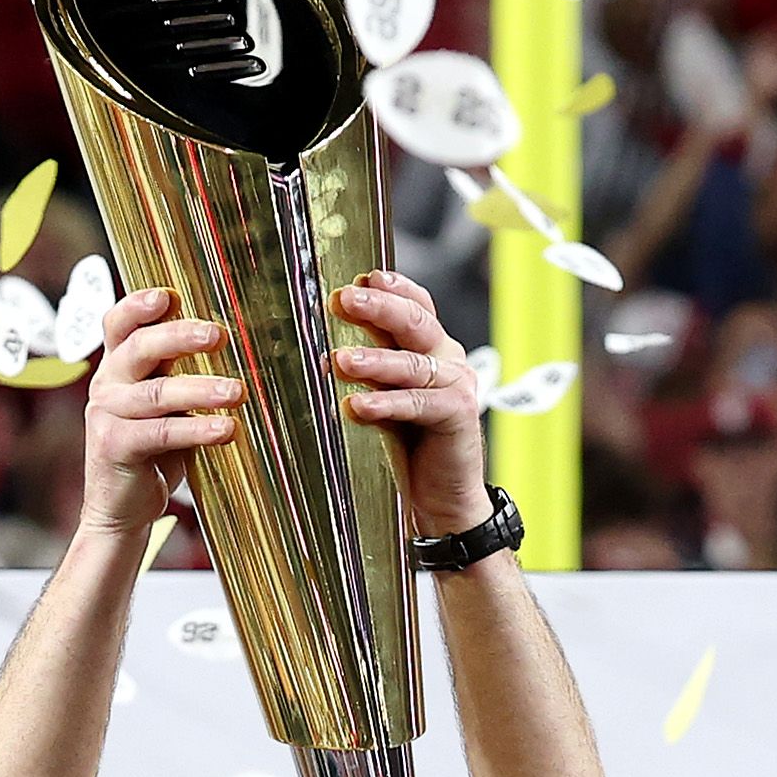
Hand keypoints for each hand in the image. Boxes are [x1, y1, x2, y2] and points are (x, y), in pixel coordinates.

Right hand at [75, 286, 242, 544]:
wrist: (123, 509)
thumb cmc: (154, 452)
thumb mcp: (166, 407)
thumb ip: (180, 376)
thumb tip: (239, 346)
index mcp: (118, 366)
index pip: (119, 322)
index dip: (139, 305)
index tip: (169, 295)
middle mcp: (107, 383)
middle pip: (140, 348)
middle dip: (180, 337)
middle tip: (219, 335)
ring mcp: (106, 414)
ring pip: (157, 393)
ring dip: (201, 389)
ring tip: (238, 391)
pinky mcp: (114, 446)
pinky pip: (160, 432)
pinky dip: (196, 429)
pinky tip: (226, 429)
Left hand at [328, 270, 494, 533]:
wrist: (443, 499)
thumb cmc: (408, 447)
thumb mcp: (383, 398)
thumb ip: (366, 370)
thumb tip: (316, 347)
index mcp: (430, 347)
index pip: (416, 304)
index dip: (391, 288)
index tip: (360, 277)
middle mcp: (447, 358)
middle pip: (415, 321)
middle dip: (378, 308)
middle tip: (343, 300)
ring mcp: (457, 384)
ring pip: (413, 363)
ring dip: (374, 360)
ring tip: (339, 360)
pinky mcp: (459, 414)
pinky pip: (419, 403)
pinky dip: (387, 404)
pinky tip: (357, 406)